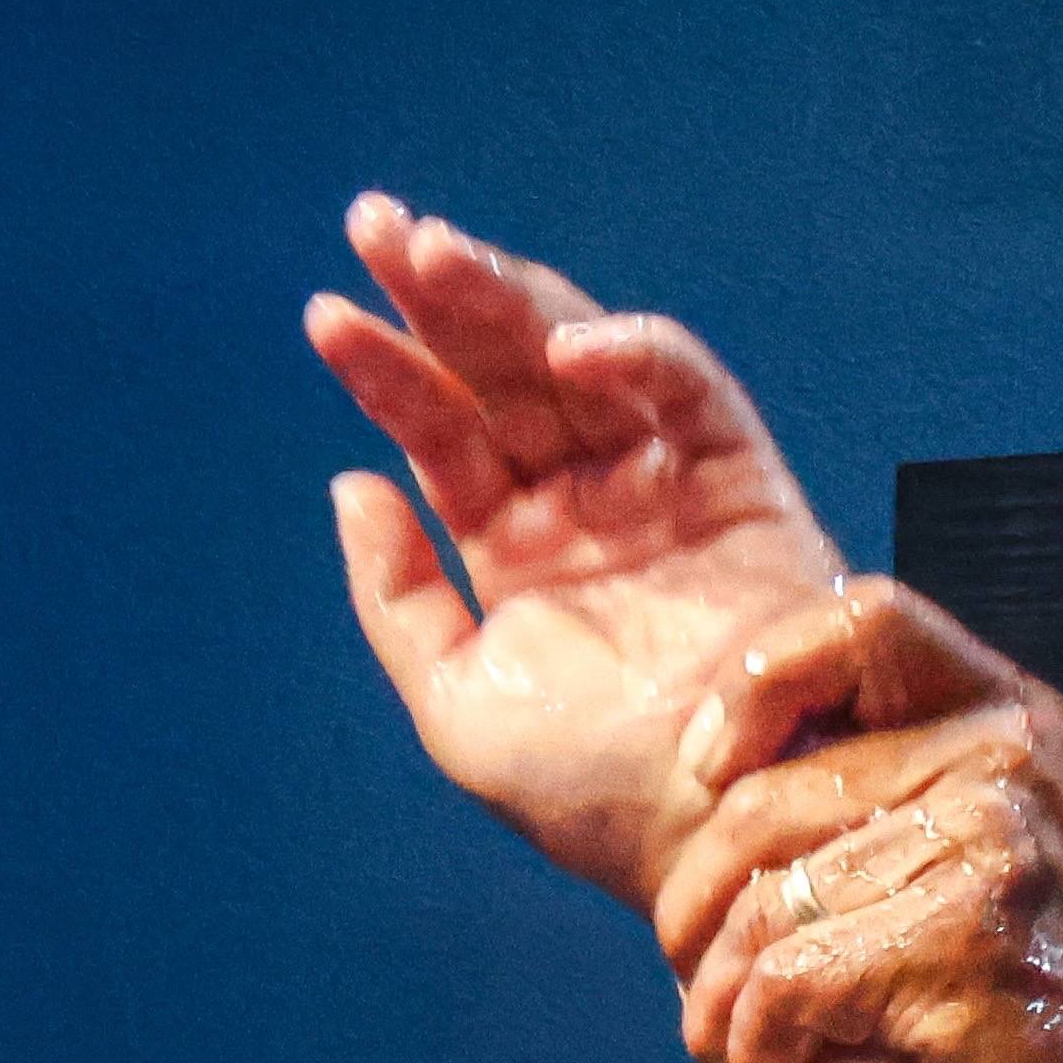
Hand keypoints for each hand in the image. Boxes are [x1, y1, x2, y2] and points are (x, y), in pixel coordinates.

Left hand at [311, 193, 847, 907]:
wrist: (712, 837)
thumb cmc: (593, 795)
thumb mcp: (459, 706)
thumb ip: (400, 598)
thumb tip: (351, 485)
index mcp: (515, 547)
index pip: (440, 430)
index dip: (385, 368)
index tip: (324, 317)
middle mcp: (583, 501)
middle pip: (500, 370)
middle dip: (439, 294)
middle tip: (376, 225)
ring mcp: (659, 482)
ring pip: (579, 354)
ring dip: (510, 296)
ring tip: (436, 251)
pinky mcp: (738, 478)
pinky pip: (685, 390)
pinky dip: (632, 353)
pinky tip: (563, 345)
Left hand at [648, 582, 1062, 1062]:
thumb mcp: (1024, 850)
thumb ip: (918, 795)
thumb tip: (743, 787)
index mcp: (1010, 716)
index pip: (861, 620)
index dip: (758, 682)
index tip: (709, 774)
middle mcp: (1000, 759)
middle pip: (761, 802)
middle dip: (692, 910)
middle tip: (692, 986)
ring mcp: (984, 846)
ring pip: (757, 912)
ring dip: (715, 1013)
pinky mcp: (956, 943)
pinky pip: (781, 991)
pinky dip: (753, 1062)